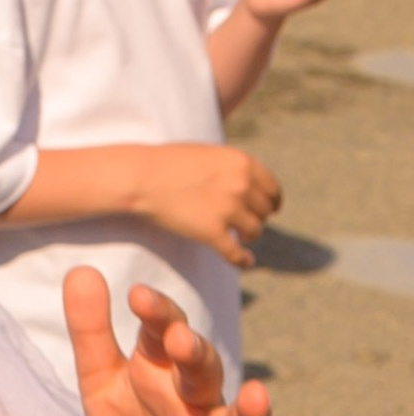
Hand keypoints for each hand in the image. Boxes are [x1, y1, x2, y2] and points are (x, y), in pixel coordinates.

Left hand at [63, 268, 287, 415]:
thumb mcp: (101, 383)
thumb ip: (92, 331)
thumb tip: (81, 268)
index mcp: (164, 370)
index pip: (165, 332)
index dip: (156, 315)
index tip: (137, 297)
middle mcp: (197, 400)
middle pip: (203, 369)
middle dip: (194, 352)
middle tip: (178, 339)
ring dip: (250, 411)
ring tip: (258, 394)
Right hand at [132, 141, 280, 263]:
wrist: (141, 177)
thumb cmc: (169, 163)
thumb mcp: (209, 154)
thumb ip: (233, 167)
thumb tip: (252, 184)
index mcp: (242, 163)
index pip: (272, 188)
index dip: (274, 201)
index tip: (272, 209)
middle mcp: (241, 185)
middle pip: (264, 211)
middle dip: (258, 217)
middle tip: (247, 223)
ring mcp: (228, 209)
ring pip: (254, 231)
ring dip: (249, 236)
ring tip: (241, 238)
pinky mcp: (212, 232)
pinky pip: (236, 253)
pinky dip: (243, 260)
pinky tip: (246, 262)